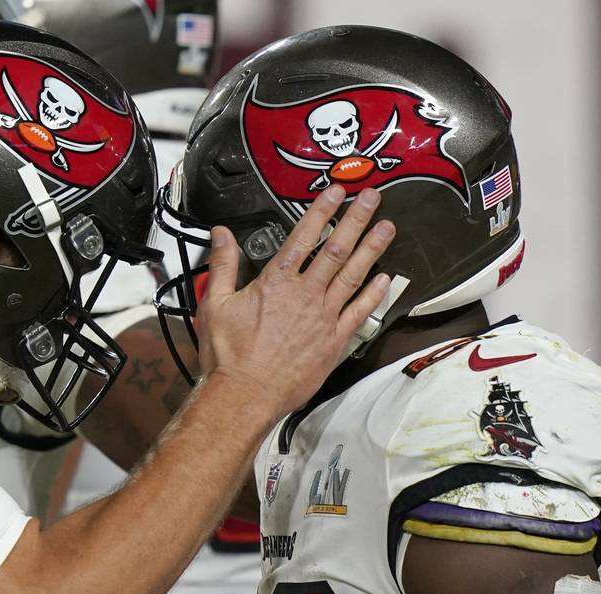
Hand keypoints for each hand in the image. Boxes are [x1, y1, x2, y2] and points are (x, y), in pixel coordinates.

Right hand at [196, 185, 393, 413]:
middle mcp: (305, 295)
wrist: (245, 395)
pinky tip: (385, 279)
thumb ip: (222, 265)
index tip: (336, 193)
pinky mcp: (334, 341)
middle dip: (356, 220)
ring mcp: (323, 317)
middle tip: (372, 199)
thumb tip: (221, 236)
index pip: (303, 237)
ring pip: (353, 275)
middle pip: (336, 249)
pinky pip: (360, 313)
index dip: (322, 211)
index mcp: (276, 282)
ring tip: (387, 228)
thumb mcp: (213, 304)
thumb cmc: (229, 355)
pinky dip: (374, 294)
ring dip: (372, 249)